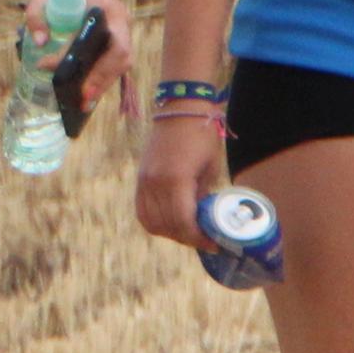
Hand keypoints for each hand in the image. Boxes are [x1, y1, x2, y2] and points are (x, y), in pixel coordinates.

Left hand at [22, 0, 133, 128]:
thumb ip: (36, 16)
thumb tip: (40, 44)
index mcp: (109, 9)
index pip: (116, 44)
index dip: (103, 68)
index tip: (82, 83)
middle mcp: (121, 21)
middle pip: (122, 58)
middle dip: (104, 81)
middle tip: (84, 101)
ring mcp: (121, 30)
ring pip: (121, 62)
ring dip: (104, 83)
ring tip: (84, 103)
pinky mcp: (115, 37)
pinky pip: (114, 60)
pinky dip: (103, 76)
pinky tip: (88, 92)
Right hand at [135, 106, 227, 246]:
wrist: (180, 109)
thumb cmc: (202, 136)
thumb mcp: (210, 169)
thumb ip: (203, 197)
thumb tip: (203, 220)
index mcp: (176, 180)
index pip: (184, 223)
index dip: (198, 238)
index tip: (213, 243)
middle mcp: (155, 183)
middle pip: (168, 226)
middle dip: (187, 238)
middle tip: (203, 241)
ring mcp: (144, 181)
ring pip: (151, 222)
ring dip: (170, 233)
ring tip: (187, 233)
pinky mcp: (140, 178)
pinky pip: (142, 211)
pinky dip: (154, 222)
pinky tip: (169, 224)